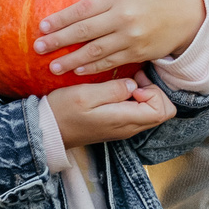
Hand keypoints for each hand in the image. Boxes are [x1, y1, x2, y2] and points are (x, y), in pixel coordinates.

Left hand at [37, 0, 206, 77]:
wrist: (185, 15)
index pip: (82, 9)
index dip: (61, 19)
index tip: (42, 27)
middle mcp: (124, 17)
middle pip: (84, 31)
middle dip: (58, 41)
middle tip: (38, 48)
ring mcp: (131, 37)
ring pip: (95, 51)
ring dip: (71, 60)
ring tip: (53, 67)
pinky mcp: (138, 52)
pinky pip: (111, 62)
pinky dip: (93, 67)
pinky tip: (78, 70)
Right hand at [47, 75, 174, 147]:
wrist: (46, 130)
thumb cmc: (63, 111)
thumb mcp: (86, 95)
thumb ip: (113, 90)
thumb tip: (135, 85)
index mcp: (125, 121)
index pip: (162, 110)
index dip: (156, 92)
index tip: (136, 81)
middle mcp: (129, 128)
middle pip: (161, 112)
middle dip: (154, 92)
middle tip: (134, 78)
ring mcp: (124, 128)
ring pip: (151, 112)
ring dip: (144, 95)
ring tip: (124, 81)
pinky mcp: (116, 125)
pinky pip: (137, 112)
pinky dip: (135, 100)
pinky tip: (118, 89)